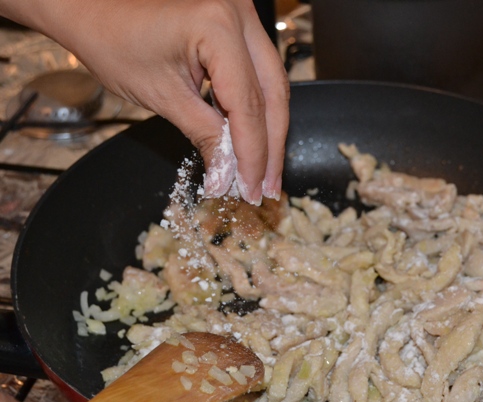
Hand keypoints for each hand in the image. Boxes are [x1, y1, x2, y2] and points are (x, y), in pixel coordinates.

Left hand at [0, 0, 289, 203]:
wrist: (94, 10)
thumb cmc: (114, 41)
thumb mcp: (162, 96)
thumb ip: (205, 136)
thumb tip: (227, 176)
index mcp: (217, 27)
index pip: (247, 104)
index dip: (253, 153)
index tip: (252, 188)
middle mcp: (239, 15)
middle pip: (272, 93)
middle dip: (270, 145)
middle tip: (267, 186)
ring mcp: (242, 17)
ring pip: (273, 84)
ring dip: (270, 131)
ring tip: (264, 171)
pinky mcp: (238, 26)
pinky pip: (259, 74)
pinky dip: (257, 110)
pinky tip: (254, 140)